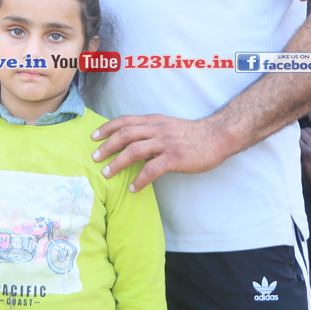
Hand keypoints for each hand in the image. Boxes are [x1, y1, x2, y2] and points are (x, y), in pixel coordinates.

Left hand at [90, 113, 222, 192]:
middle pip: (125, 134)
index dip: (107, 127)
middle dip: (106, 146)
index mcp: (154, 121)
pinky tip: (133, 188)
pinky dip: (140, 180)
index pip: (125, 120)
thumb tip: (131, 143)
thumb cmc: (191, 134)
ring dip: (117, 163)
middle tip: (94, 158)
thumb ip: (150, 131)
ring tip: (106, 174)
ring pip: (134, 151)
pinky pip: (152, 169)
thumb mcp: (167, 126)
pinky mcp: (175, 158)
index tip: (93, 137)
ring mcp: (165, 143)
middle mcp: (157, 129)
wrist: (217, 136)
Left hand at [299, 113, 310, 200]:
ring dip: (297, 138)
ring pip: (301, 134)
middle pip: (307, 130)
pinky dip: (293, 142)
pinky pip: (297, 142)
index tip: (308, 113)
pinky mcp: (306, 152)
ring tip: (295, 142)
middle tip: (299, 139)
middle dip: (303, 134)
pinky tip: (290, 144)